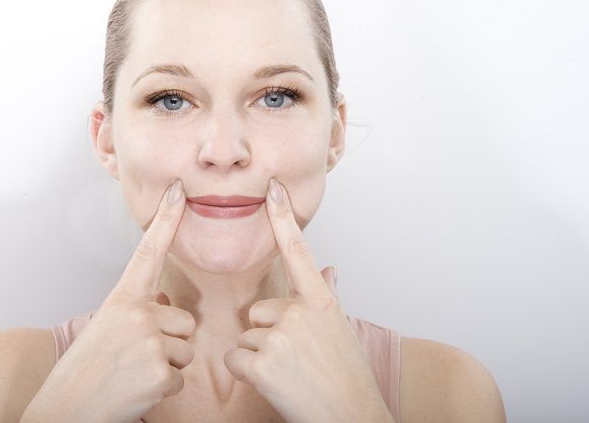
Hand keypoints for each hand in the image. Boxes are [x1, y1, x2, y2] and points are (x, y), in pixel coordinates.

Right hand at [21, 179, 195, 422]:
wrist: (63, 410)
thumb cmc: (83, 371)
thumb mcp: (105, 328)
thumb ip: (137, 311)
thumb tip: (166, 303)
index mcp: (121, 299)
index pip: (148, 252)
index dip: (166, 219)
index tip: (179, 190)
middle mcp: (137, 313)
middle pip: (184, 322)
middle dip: (169, 343)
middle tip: (133, 358)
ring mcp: (150, 341)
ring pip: (186, 351)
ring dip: (166, 367)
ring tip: (132, 374)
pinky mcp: (160, 371)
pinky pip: (181, 378)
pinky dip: (163, 390)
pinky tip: (137, 391)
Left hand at [222, 177, 393, 422]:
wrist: (352, 418)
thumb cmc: (348, 378)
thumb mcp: (343, 331)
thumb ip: (329, 297)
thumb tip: (329, 268)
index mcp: (321, 302)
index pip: (299, 252)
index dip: (283, 219)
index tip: (273, 188)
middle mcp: (301, 313)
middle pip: (258, 312)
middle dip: (266, 335)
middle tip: (295, 360)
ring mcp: (281, 337)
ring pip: (246, 336)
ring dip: (258, 357)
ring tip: (289, 374)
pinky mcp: (263, 363)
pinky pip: (236, 358)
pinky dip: (247, 373)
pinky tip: (273, 385)